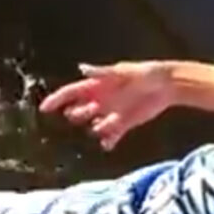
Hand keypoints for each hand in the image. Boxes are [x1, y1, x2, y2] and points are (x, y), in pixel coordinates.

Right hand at [40, 62, 174, 150]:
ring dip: (94, 128)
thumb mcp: (123, 71)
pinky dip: (107, 141)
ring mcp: (111, 113)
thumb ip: (102, 73)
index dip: (57, 100)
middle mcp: (100, 100)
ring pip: (93, 125)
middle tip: (84, 114)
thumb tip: (82, 68)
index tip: (45, 108)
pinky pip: (110, 136)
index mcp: (97, 86)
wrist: (169, 85)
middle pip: (79, 110)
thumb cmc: (145, 73)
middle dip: (78, 114)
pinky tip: (108, 144)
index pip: (71, 93)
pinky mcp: (123, 124)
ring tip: (104, 127)